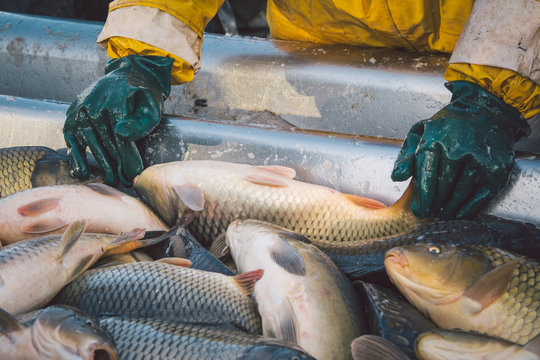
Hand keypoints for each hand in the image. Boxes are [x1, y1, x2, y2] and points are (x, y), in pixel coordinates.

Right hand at [63, 55, 172, 185]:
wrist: (127, 77)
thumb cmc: (142, 96)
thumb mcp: (151, 105)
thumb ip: (141, 121)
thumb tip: (122, 133)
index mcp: (114, 104)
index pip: (121, 139)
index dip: (128, 160)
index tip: (134, 175)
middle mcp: (93, 107)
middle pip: (106, 145)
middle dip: (117, 167)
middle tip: (125, 182)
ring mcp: (80, 112)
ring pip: (90, 145)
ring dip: (101, 165)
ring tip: (111, 180)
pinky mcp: (72, 117)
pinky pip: (71, 140)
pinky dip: (75, 157)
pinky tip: (82, 172)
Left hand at [392, 81, 529, 219]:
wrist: (485, 111)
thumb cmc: (447, 127)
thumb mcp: (419, 133)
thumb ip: (406, 156)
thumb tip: (397, 177)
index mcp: (434, 142)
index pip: (426, 176)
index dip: (422, 198)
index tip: (419, 211)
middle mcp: (456, 150)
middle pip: (442, 188)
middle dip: (435, 205)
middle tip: (431, 213)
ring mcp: (477, 159)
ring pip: (460, 194)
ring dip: (450, 208)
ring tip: (444, 213)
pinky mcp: (495, 168)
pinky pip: (480, 196)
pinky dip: (469, 208)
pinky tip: (460, 213)